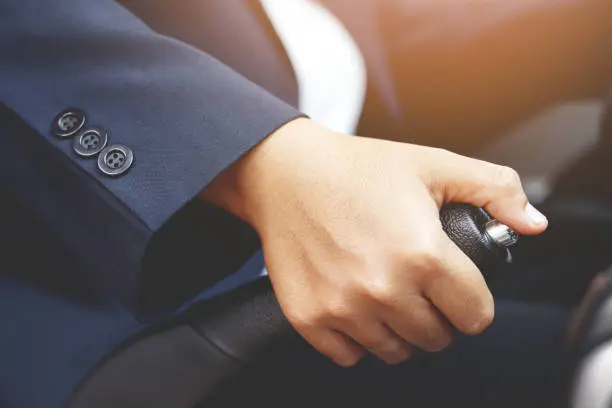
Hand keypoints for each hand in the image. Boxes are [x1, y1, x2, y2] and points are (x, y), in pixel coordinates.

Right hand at [201, 118, 547, 366]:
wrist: (285, 174)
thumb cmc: (357, 169)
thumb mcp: (433, 165)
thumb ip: (494, 190)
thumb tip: (533, 223)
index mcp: (424, 254)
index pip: (475, 316)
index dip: (472, 301)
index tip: (456, 288)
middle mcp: (384, 289)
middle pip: (437, 338)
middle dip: (436, 315)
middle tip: (418, 285)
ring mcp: (344, 308)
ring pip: (396, 351)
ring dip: (399, 329)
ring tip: (387, 293)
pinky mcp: (310, 318)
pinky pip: (349, 355)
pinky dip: (357, 338)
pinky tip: (355, 304)